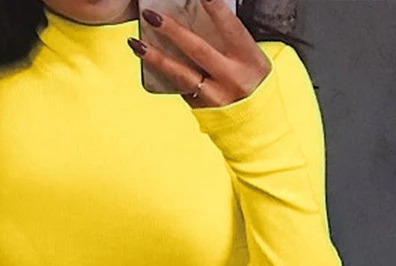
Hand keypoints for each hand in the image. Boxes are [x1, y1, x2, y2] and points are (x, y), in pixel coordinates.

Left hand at [127, 0, 271, 108]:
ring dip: (157, 58)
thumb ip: (232, 43)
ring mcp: (215, 96)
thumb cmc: (257, 86)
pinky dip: (165, 75)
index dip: (215, 9)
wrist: (257, 125)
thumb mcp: (254, 59)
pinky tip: (148, 63)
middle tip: (152, 16)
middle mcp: (231, 77)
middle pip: (198, 50)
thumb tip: (206, 20)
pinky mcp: (202, 108)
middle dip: (173, 31)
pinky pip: (181, 88)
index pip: (230, 28)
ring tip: (137, 44)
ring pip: (181, 74)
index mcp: (249, 59)